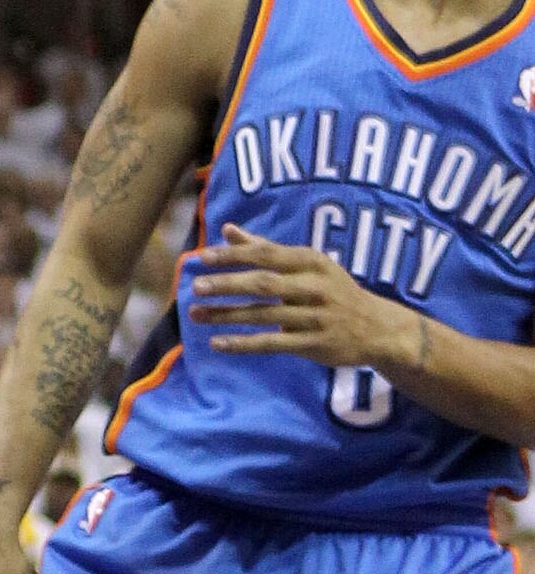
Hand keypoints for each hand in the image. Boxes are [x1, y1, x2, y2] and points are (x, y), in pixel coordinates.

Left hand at [187, 222, 415, 366]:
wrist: (378, 328)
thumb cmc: (333, 289)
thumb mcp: (307, 264)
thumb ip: (265, 247)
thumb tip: (227, 229)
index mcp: (311, 261)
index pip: (266, 254)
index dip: (233, 255)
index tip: (202, 258)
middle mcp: (314, 287)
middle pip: (264, 284)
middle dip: (227, 284)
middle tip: (196, 286)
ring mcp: (315, 317)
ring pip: (264, 315)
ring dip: (227, 315)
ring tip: (196, 314)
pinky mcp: (314, 345)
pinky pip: (272, 343)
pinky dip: (243, 344)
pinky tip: (217, 343)